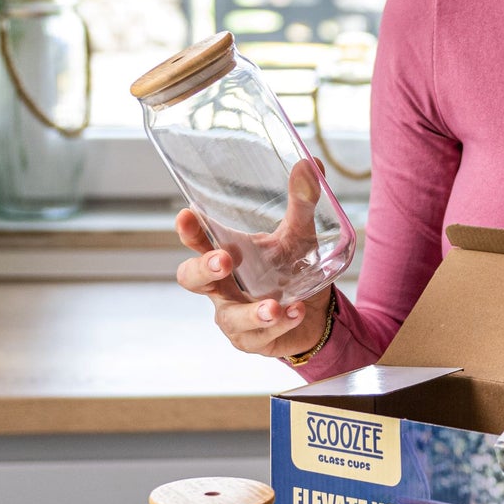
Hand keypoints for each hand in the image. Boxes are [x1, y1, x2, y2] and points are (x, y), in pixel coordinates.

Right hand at [173, 207, 333, 360]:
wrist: (316, 314)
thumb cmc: (293, 270)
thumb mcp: (299, 234)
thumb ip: (302, 202)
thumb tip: (310, 163)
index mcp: (225, 253)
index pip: (197, 239)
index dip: (189, 230)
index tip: (187, 215)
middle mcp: (221, 285)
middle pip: (190, 278)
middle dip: (202, 269)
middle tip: (222, 260)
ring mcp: (232, 314)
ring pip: (228, 317)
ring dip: (251, 312)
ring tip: (273, 306)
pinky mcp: (250, 339)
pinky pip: (258, 336)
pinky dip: (279, 324)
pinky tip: (295, 312)